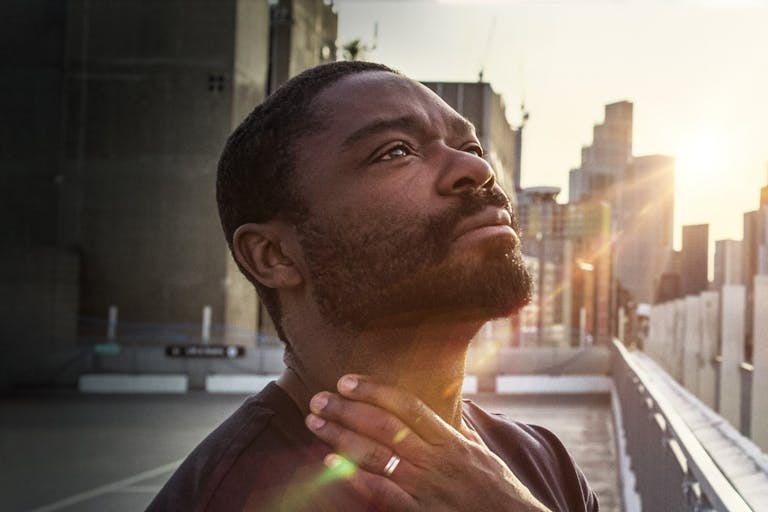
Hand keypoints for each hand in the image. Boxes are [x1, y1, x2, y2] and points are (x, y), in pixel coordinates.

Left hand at [304, 374, 551, 510]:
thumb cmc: (499, 491)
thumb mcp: (481, 452)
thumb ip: (457, 430)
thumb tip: (445, 406)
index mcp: (450, 440)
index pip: (407, 405)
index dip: (374, 390)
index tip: (346, 381)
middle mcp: (436, 460)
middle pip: (383, 426)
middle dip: (347, 410)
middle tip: (319, 399)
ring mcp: (425, 487)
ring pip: (375, 455)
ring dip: (340, 436)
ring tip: (315, 423)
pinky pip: (381, 492)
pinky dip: (354, 476)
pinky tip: (331, 463)